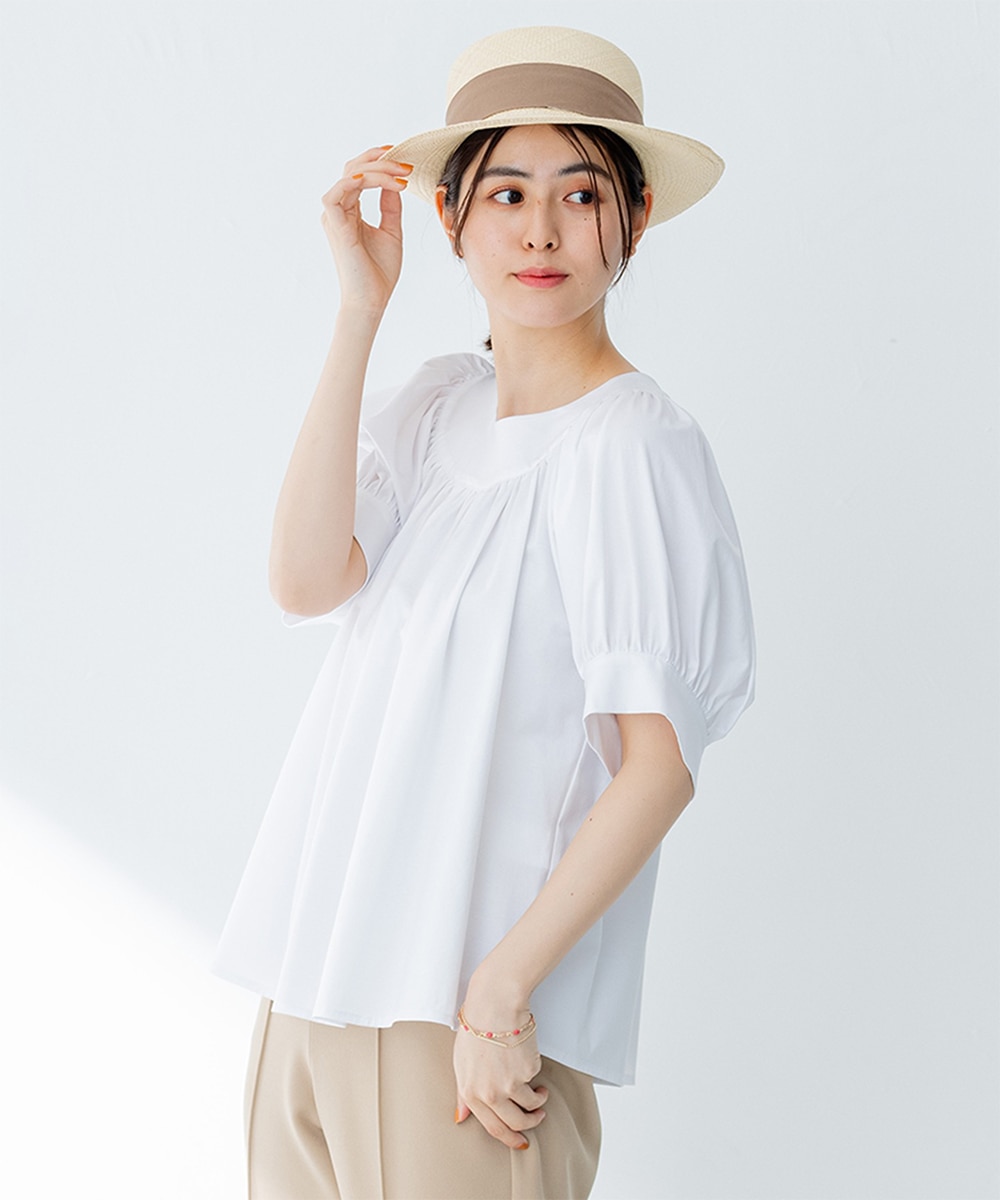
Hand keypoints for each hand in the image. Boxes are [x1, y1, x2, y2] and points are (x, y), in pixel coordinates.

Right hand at [320, 145, 410, 315]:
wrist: (372, 300)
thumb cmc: (379, 272)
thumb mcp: (391, 231)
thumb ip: (390, 206)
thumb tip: (395, 183)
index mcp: (350, 211)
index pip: (360, 175)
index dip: (379, 163)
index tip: (404, 163)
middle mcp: (338, 210)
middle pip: (352, 169)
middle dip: (379, 160)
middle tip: (405, 164)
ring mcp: (334, 217)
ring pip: (349, 176)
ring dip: (376, 170)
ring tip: (401, 175)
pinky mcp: (334, 225)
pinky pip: (337, 193)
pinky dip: (356, 182)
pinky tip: (379, 181)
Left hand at [453, 1005, 547, 1149]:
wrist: (494, 1005)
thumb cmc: (476, 1030)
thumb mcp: (460, 1064)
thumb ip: (463, 1094)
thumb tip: (461, 1117)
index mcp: (471, 1094)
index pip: (493, 1128)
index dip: (509, 1138)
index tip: (520, 1142)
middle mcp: (491, 1094)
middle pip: (516, 1123)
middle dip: (530, 1125)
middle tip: (537, 1118)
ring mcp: (511, 1084)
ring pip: (532, 1106)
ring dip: (539, 1103)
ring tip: (540, 1093)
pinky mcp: (529, 1070)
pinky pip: (536, 1079)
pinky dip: (536, 1075)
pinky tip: (528, 1059)